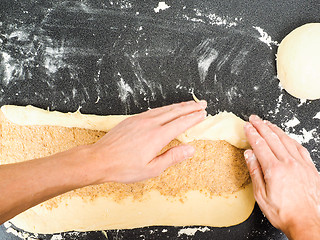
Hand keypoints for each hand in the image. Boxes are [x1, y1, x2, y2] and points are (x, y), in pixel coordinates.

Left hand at [90, 100, 206, 183]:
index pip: (181, 123)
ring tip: (189, 104)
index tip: (203, 114)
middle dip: (190, 107)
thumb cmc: (124, 167)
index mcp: (157, 136)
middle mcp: (150, 124)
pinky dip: (165, 108)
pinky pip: (153, 110)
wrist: (99, 159)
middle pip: (175, 112)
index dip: (193, 118)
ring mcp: (140, 119)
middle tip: (202, 104)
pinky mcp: (132, 119)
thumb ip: (172, 157)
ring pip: (164, 109)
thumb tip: (190, 149)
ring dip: (179, 106)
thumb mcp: (152, 169)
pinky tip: (167, 109)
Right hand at [244, 115, 319, 238]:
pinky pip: (300, 148)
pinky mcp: (310, 168)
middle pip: (272, 138)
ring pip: (286, 140)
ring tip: (267, 123)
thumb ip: (255, 172)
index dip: (252, 134)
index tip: (247, 126)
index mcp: (275, 169)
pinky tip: (286, 137)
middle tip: (254, 118)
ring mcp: (301, 164)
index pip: (260, 145)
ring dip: (275, 129)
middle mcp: (289, 163)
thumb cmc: (284, 212)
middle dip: (261, 126)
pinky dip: (291, 139)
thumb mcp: (261, 195)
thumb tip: (249, 155)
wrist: (307, 222)